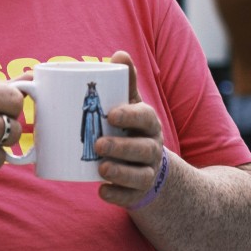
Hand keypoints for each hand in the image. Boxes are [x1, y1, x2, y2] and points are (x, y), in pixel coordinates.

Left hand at [92, 51, 166, 209]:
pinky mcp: (138, 193)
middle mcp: (151, 148)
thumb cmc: (132, 128)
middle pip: (143, 148)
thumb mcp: (131, 105)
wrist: (149, 166)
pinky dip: (117, 195)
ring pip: (139, 175)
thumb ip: (125, 81)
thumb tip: (119, 53)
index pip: (145, 116)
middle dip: (122, 147)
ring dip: (120, 172)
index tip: (111, 114)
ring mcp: (147, 172)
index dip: (130, 114)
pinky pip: (130, 197)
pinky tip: (102, 191)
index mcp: (147, 123)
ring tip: (101, 168)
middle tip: (99, 144)